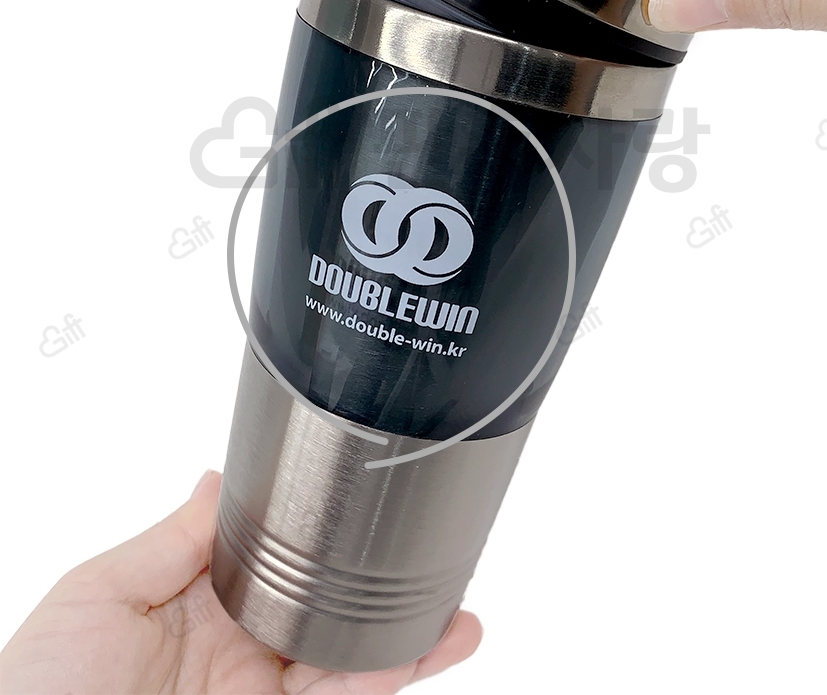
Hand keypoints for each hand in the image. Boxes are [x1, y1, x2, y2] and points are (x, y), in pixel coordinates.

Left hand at [0, 471, 481, 693]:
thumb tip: (219, 475)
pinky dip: (387, 676)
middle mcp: (243, 647)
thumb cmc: (40, 685)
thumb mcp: (99, 593)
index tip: (368, 501)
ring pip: (351, 659)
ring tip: (461, 611)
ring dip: (410, 636)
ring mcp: (262, 692)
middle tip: (440, 557)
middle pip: (330, 609)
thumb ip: (173, 537)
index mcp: (204, 600)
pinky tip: (427, 648)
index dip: (326, 535)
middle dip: (386, 587)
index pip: (281, 558)